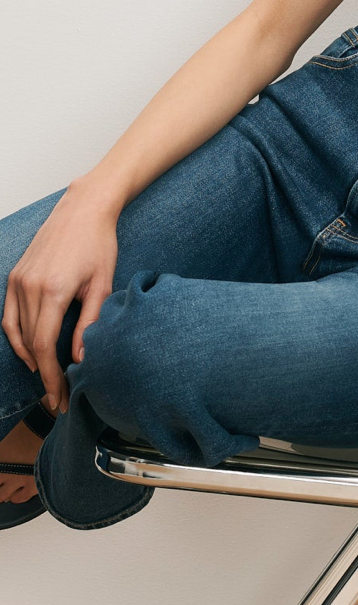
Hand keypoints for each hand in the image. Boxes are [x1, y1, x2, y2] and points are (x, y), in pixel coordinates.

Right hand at [1, 183, 118, 414]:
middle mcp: (30, 287)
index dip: (50, 376)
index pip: (45, 346)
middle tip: (56, 395)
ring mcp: (18, 281)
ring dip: (31, 358)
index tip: (59, 396)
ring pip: (17, 332)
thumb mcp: (101, 284)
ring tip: (47, 377)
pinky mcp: (15, 276)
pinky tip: (32, 351)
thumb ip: (89, 324)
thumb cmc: (98, 243)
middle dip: (43, 373)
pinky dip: (17, 337)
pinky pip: (9, 316)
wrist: (83, 208)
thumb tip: (82, 359)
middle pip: (30, 344)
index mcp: (53, 290)